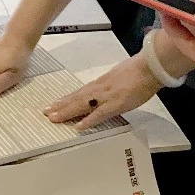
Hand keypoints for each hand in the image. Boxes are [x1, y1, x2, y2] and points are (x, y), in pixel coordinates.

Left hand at [42, 55, 160, 129]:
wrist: (149, 68)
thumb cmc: (137, 71)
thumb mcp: (118, 77)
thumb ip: (109, 85)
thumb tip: (104, 91)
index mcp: (101, 83)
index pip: (80, 92)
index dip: (66, 99)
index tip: (54, 103)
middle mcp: (99, 89)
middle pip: (77, 98)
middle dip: (61, 106)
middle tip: (46, 113)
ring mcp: (106, 96)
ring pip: (83, 105)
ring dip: (67, 112)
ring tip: (54, 118)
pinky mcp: (116, 104)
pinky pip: (100, 114)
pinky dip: (89, 120)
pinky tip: (78, 126)